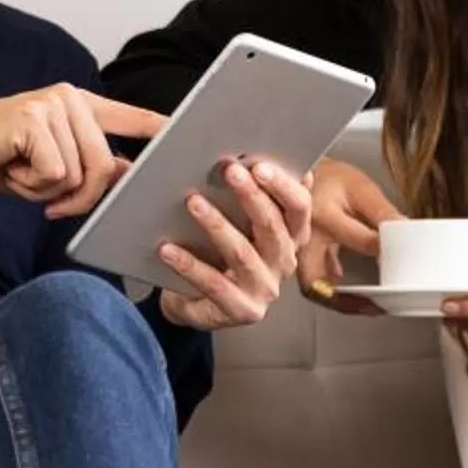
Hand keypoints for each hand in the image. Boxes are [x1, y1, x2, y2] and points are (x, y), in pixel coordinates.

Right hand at [0, 86, 165, 218]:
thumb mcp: (49, 166)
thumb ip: (86, 165)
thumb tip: (123, 173)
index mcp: (77, 105)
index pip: (127, 115)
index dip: (157, 127)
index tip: (186, 132)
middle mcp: (69, 98)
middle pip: (105, 164)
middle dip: (80, 197)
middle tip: (48, 204)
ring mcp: (52, 104)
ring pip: (80, 173)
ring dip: (48, 191)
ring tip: (20, 175)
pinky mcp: (34, 118)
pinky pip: (55, 173)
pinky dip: (31, 185)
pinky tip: (9, 167)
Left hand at [156, 158, 316, 331]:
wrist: (200, 304)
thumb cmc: (221, 255)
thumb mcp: (241, 225)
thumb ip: (254, 195)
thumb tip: (254, 157)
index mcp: (292, 237)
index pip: (299, 207)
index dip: (283, 186)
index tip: (259, 165)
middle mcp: (284, 263)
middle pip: (273, 227)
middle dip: (251, 196)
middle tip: (229, 171)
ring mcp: (265, 289)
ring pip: (242, 253)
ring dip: (216, 224)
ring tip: (193, 202)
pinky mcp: (242, 310)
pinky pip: (213, 284)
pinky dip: (189, 264)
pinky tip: (168, 249)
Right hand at [298, 160, 400, 316]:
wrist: (300, 173)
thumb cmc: (331, 180)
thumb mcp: (360, 188)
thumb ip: (383, 212)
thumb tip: (407, 232)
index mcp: (324, 215)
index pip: (362, 242)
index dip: (386, 254)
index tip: (404, 264)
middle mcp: (306, 237)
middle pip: (318, 281)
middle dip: (346, 300)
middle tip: (375, 305)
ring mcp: (298, 250)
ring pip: (312, 287)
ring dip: (338, 301)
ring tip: (367, 307)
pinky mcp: (299, 257)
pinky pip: (313, 283)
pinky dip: (332, 294)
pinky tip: (354, 297)